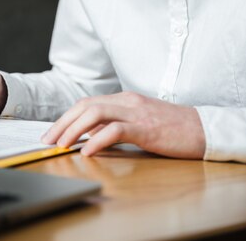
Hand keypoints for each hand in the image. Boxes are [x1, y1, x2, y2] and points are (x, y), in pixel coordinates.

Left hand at [42, 91, 205, 158]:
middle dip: (63, 123)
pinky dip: (98, 140)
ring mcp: (136, 112)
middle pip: (85, 106)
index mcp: (124, 98)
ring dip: (74, 129)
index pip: (86, 103)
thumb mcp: (139, 122)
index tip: (52, 133)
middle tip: (47, 140)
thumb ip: (116, 123)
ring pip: (95, 113)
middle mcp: (126, 101)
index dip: (66, 117)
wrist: (202, 128)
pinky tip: (87, 151)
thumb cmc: (171, 128)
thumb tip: (90, 135)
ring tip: (61, 145)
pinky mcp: (146, 127)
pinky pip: (116, 130)